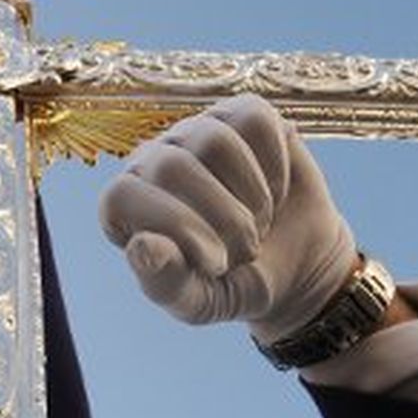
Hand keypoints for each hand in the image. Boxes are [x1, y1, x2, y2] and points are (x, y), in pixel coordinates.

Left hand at [97, 94, 357, 343]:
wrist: (294, 269)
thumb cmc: (232, 284)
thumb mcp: (198, 302)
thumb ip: (165, 283)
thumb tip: (142, 247)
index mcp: (124, 205)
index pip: (123, 196)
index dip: (175, 230)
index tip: (215, 265)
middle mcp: (152, 159)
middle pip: (174, 166)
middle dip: (223, 219)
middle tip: (243, 252)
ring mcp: (197, 131)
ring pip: (216, 140)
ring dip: (252, 195)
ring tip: (258, 224)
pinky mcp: (242, 115)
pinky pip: (256, 121)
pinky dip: (276, 165)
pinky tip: (275, 190)